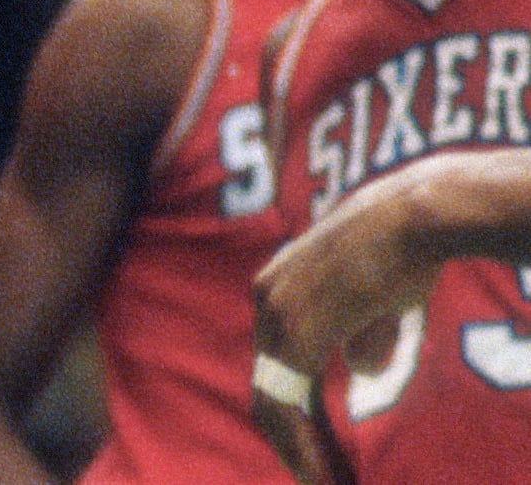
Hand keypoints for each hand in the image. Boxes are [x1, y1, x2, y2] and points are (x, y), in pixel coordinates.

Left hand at [251, 168, 439, 484]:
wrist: (411, 217)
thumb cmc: (401, 250)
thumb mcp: (372, 298)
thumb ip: (357, 334)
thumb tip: (360, 368)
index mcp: (276, 286)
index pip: (274, 362)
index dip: (294, 412)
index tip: (317, 452)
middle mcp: (266, 297)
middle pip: (267, 386)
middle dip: (293, 441)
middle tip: (319, 480)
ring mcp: (277, 313)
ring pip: (272, 401)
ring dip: (298, 452)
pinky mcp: (298, 331)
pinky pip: (288, 401)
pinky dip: (303, 444)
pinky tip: (324, 475)